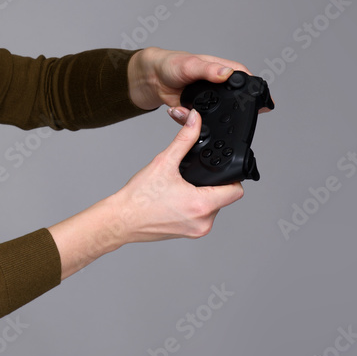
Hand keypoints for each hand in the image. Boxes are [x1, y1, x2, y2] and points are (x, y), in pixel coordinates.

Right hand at [47, 107, 244, 279]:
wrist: (121, 219)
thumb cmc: (138, 197)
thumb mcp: (164, 162)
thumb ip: (184, 139)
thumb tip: (195, 121)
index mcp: (202, 205)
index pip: (235, 191)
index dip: (231, 177)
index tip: (218, 170)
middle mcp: (203, 222)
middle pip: (223, 198)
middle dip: (211, 184)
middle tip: (192, 176)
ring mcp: (196, 230)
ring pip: (212, 208)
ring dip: (202, 196)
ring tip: (181, 187)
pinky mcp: (188, 234)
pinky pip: (200, 217)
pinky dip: (192, 206)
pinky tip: (175, 198)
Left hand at [127, 47, 273, 116]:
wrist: (151, 78)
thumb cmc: (171, 64)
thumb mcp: (190, 64)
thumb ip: (208, 70)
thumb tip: (226, 73)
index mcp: (221, 70)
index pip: (244, 80)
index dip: (255, 91)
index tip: (264, 103)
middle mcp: (218, 86)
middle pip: (235, 102)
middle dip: (229, 112)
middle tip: (224, 116)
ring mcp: (208, 100)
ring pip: (216, 116)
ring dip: (203, 118)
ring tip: (186, 108)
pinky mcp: (197, 112)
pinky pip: (198, 123)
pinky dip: (187, 119)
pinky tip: (178, 109)